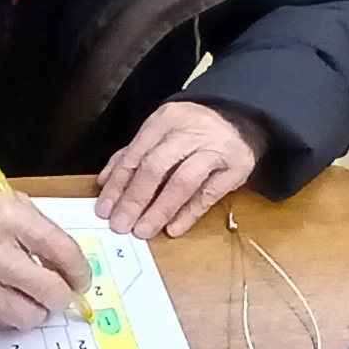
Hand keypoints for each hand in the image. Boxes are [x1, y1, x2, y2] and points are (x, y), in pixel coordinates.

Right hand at [0, 192, 94, 329]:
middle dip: (61, 295)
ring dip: (37, 309)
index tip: (81, 280)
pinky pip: (2, 319)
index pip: (64, 252)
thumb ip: (43, 233)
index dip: (80, 272)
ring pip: (29, 315)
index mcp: (12, 219)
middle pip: (51, 291)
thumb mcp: (12, 205)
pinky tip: (5, 294)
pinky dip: (10, 311)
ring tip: (30, 295)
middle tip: (59, 292)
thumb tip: (71, 268)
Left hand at [95, 102, 265, 238]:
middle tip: (120, 225)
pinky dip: (189, 213)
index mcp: (165, 120)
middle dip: (134, 200)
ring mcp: (215, 149)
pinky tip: (173, 229)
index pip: (135, 154)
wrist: (244, 117)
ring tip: (142, 231)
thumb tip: (105, 182)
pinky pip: (209, 194)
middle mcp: (189, 132)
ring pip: (182, 182)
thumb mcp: (163, 131)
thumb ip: (134, 153)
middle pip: (155, 167)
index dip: (118, 184)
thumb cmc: (194, 129)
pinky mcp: (236, 168)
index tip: (104, 209)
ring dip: (159, 210)